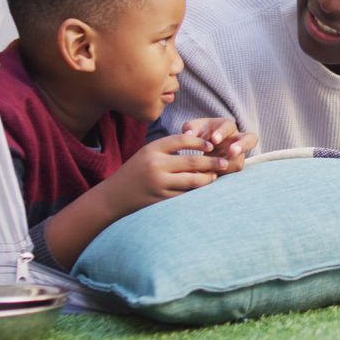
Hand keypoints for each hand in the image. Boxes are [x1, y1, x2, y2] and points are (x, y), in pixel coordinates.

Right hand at [98, 133, 230, 216]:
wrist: (113, 196)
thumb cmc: (135, 172)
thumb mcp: (147, 153)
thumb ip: (169, 148)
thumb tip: (200, 145)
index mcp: (152, 149)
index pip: (182, 140)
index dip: (200, 141)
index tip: (212, 145)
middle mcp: (155, 165)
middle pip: (192, 161)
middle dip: (213, 162)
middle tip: (226, 162)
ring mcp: (159, 184)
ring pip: (193, 181)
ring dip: (208, 179)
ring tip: (215, 176)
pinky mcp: (161, 200)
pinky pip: (186, 195)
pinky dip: (197, 192)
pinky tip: (204, 189)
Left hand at [181, 117, 258, 172]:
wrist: (203, 148)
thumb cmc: (200, 133)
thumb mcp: (194, 128)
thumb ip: (191, 129)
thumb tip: (188, 134)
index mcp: (227, 127)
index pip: (229, 127)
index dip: (223, 133)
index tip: (214, 140)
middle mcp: (237, 140)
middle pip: (250, 140)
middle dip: (242, 145)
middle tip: (232, 151)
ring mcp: (238, 156)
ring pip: (240, 161)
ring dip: (229, 166)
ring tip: (216, 171)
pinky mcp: (234, 169)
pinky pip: (232, 174)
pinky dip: (221, 176)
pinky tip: (210, 178)